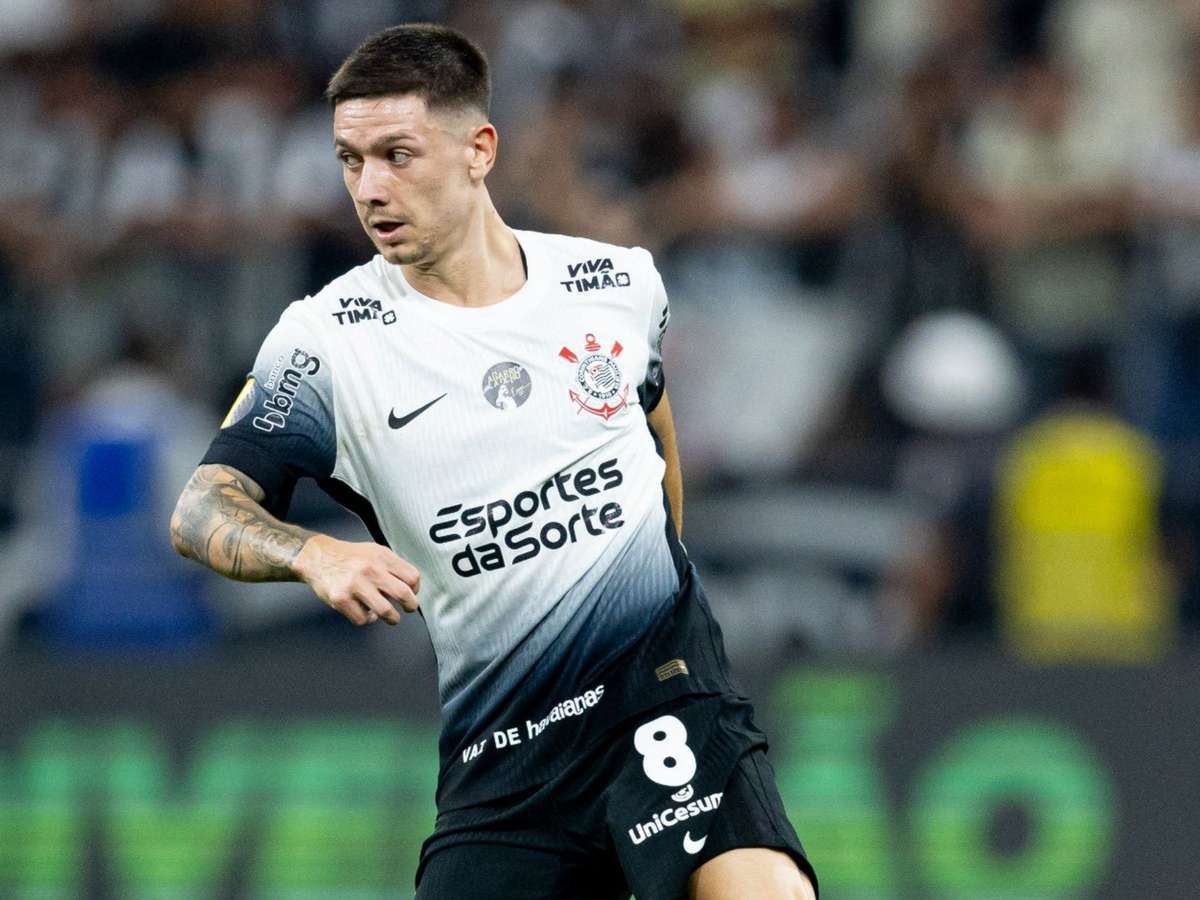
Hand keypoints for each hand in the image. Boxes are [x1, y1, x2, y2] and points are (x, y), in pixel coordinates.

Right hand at [292, 534, 420, 625]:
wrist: (318, 557)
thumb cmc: (349, 557)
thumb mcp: (375, 552)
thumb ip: (393, 566)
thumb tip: (411, 587)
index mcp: (382, 557)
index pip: (412, 577)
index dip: (415, 589)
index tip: (412, 593)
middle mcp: (370, 570)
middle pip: (403, 594)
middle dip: (410, 606)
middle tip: (408, 609)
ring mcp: (355, 585)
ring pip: (385, 611)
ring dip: (392, 618)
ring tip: (391, 617)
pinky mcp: (341, 599)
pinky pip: (363, 619)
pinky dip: (367, 619)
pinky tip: (366, 612)